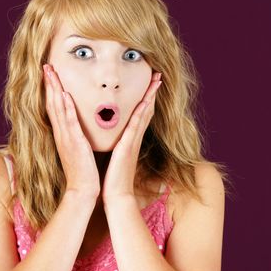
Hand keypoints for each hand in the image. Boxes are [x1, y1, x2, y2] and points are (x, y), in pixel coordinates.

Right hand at [43, 64, 99, 199]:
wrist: (83, 189)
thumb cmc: (83, 170)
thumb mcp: (78, 148)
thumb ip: (76, 136)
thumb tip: (77, 126)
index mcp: (63, 134)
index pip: (54, 107)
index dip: (51, 90)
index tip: (50, 74)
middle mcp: (61, 133)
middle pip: (52, 104)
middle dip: (49, 84)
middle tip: (46, 66)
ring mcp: (66, 138)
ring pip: (58, 109)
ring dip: (54, 89)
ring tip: (51, 73)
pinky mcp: (74, 143)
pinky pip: (69, 122)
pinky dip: (66, 108)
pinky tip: (65, 95)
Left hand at [101, 72, 162, 203]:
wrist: (116, 196)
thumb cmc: (114, 178)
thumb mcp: (116, 156)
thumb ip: (118, 145)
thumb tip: (115, 138)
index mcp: (130, 139)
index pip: (140, 113)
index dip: (145, 97)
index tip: (149, 82)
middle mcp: (135, 137)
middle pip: (146, 109)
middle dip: (152, 91)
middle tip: (157, 74)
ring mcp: (133, 141)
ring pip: (144, 113)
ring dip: (150, 95)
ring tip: (156, 79)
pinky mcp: (128, 147)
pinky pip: (136, 126)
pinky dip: (141, 112)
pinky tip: (145, 101)